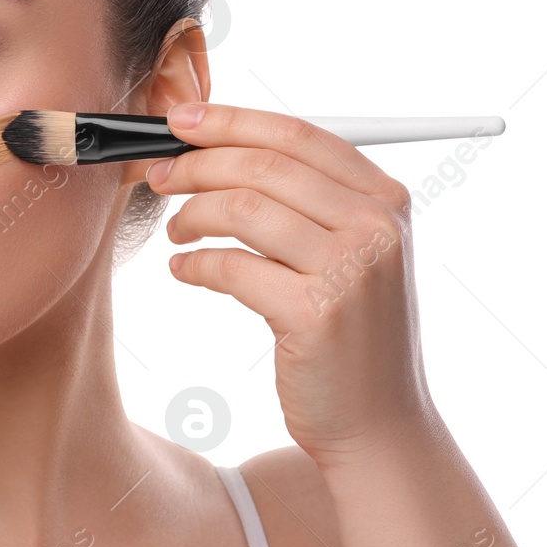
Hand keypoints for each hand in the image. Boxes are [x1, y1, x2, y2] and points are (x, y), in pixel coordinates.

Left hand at [144, 101, 434, 468]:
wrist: (380, 425)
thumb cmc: (352, 336)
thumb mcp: (353, 255)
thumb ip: (311, 202)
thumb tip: (221, 149)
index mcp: (387, 199)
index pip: (299, 134)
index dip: (231, 121)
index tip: (181, 121)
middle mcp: (376, 227)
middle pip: (265, 165)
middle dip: (199, 163)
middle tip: (159, 176)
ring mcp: (350, 270)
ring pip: (244, 209)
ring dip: (192, 214)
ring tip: (176, 230)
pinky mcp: (316, 315)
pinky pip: (231, 267)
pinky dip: (195, 263)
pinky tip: (184, 270)